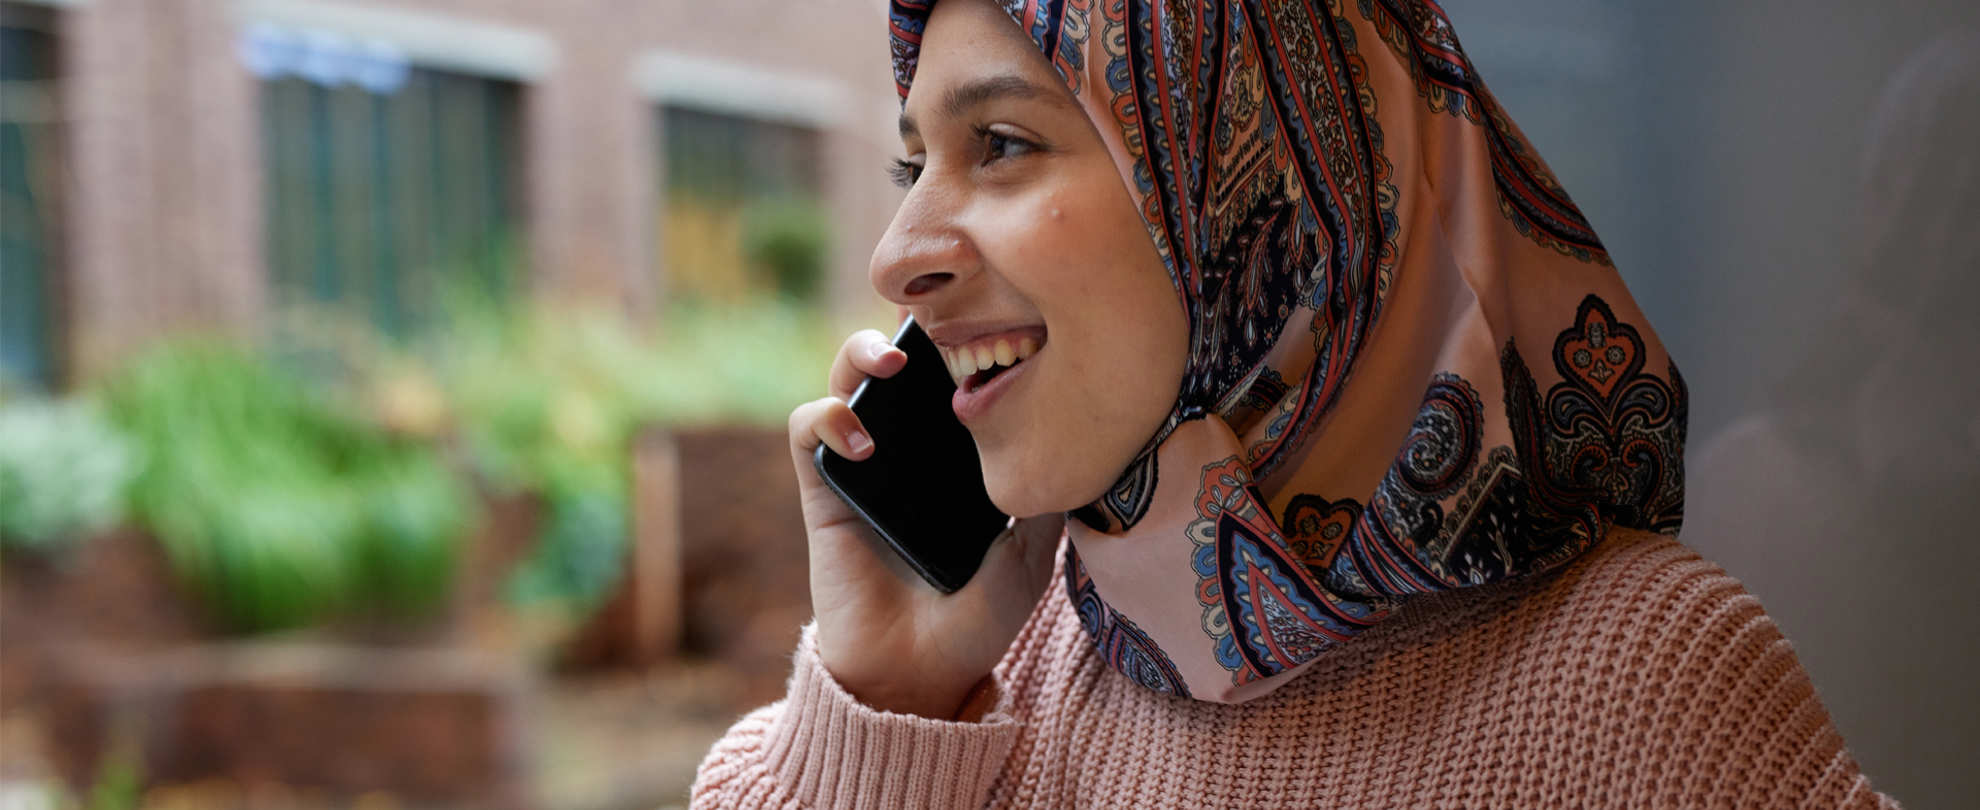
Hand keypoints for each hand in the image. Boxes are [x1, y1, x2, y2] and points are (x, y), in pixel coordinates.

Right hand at [787, 328, 1065, 718]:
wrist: (920, 672)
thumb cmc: (977, 616)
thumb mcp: (1032, 549)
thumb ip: (1048, 491)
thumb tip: (1084, 434)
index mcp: (954, 454)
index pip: (950, 375)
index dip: (960, 340)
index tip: (988, 324)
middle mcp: (906, 448)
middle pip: (897, 362)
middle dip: (907, 329)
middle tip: (931, 334)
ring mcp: (862, 463)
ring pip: (843, 379)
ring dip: (857, 354)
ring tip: (889, 365)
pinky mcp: (821, 489)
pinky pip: (806, 431)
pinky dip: (826, 418)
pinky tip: (861, 441)